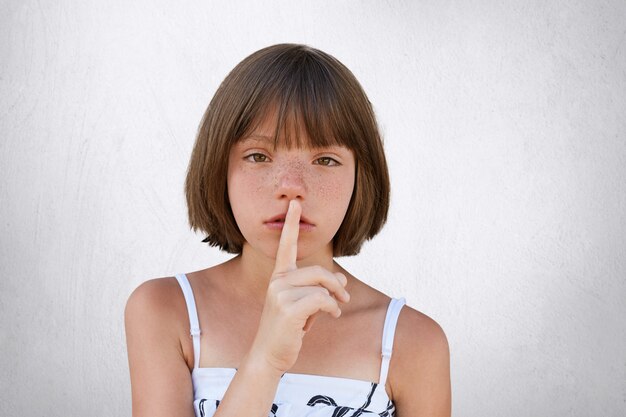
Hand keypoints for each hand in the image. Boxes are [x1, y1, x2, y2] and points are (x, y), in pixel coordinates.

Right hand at [247, 200, 349, 374]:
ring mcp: (280, 293)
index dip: (291, 224)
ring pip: (322, 286)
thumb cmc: (288, 330)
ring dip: (335, 300)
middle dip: (336, 285)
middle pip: (319, 271)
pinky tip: (331, 316)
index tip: (294, 203)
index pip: (287, 246)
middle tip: (345, 299)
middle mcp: (278, 280)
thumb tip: (342, 278)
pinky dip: (332, 308)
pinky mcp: (288, 307)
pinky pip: (322, 299)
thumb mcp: (307, 306)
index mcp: (279, 276)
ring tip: (333, 312)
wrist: (270, 355)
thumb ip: (322, 289)